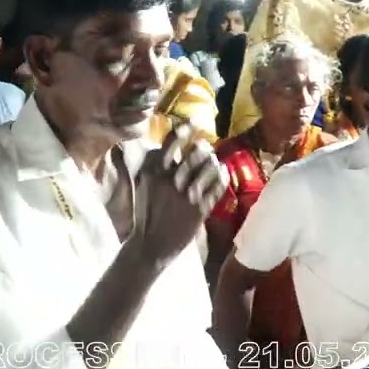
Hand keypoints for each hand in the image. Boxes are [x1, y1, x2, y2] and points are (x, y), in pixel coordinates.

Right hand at [134, 123, 228, 263]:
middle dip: (204, 147)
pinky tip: (221, 173)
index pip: (173, 141)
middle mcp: (171, 181)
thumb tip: (175, 140)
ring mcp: (188, 195)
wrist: (151, 244)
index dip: (185, 129)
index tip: (194, 123)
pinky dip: (223, 176)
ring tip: (213, 162)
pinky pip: (219, 185)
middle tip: (205, 148)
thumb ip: (159, 164)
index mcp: (154, 172)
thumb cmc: (148, 210)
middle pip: (197, 152)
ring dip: (214, 162)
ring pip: (210, 166)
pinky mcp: (200, 209)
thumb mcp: (145, 183)